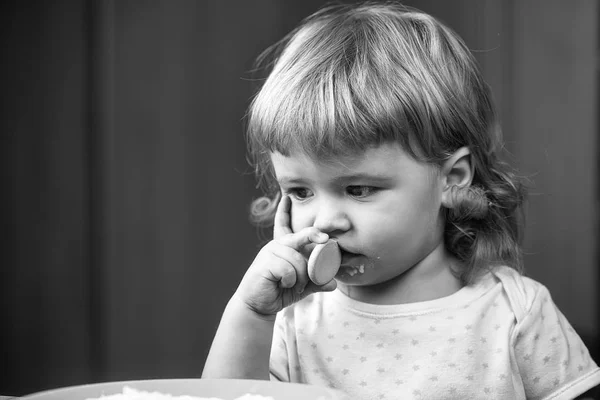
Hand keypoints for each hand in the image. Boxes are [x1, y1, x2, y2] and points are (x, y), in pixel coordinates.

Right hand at [234, 195, 337, 316]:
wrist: (257, 306)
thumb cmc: (279, 291)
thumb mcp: (301, 286)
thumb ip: (316, 282)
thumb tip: (333, 283)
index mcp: (285, 246)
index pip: (285, 224)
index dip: (289, 213)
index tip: (291, 202)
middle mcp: (277, 245)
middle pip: (299, 237)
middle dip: (313, 236)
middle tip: (325, 239)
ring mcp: (270, 253)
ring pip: (297, 260)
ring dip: (301, 277)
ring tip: (294, 285)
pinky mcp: (265, 263)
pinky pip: (288, 269)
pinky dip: (291, 280)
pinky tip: (283, 284)